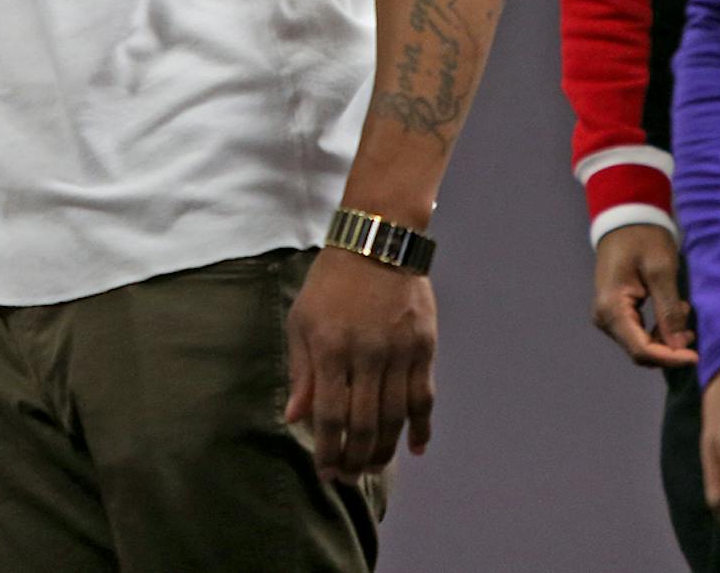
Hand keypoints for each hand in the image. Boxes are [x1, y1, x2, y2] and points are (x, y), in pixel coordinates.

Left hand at [284, 246, 434, 482]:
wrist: (376, 242)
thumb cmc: (331, 283)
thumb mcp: (302, 320)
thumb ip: (300, 370)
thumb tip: (295, 418)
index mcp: (330, 348)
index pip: (329, 415)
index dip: (326, 450)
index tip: (324, 471)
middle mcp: (366, 355)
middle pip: (364, 425)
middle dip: (354, 459)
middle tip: (348, 478)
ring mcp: (398, 353)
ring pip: (395, 419)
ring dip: (385, 451)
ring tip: (372, 468)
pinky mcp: (423, 349)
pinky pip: (424, 398)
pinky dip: (421, 428)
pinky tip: (414, 449)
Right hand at [590, 222, 695, 368]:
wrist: (627, 219)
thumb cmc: (644, 240)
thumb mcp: (661, 272)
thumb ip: (669, 311)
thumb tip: (678, 347)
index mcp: (612, 308)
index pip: (641, 349)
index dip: (670, 358)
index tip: (696, 356)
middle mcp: (605, 317)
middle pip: (640, 351)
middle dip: (669, 347)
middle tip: (691, 327)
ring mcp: (608, 315)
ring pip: (641, 344)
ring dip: (666, 337)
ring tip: (682, 310)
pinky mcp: (616, 312)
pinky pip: (639, 333)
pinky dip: (660, 329)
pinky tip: (673, 309)